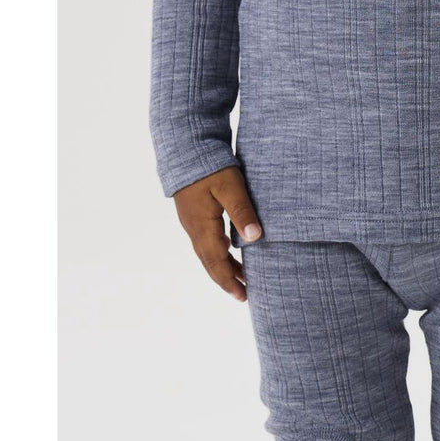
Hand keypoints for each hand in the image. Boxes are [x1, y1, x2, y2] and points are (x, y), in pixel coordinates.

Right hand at [172, 166, 262, 301]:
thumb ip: (242, 212)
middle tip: (243, 295)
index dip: (229, 281)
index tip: (243, 296)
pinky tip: (228, 249)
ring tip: (241, 277)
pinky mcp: (193, 212)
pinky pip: (205, 240)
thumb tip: (255, 238)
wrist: (183, 144)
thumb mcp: (230, 187)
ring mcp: (191, 221)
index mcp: (202, 226)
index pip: (216, 262)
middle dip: (226, 280)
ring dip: (223, 266)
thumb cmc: (209, 164)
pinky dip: (218, 252)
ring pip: (207, 252)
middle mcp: (194, 228)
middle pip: (210, 262)